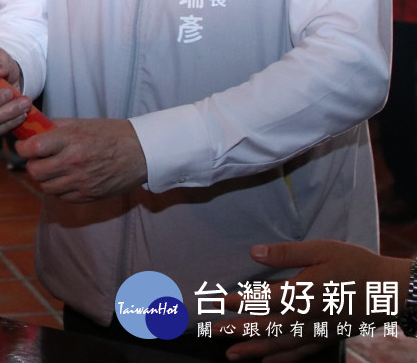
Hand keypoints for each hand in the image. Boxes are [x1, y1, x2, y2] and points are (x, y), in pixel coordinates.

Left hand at [15, 118, 145, 201]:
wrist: (141, 152)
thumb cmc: (111, 134)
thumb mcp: (81, 123)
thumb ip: (56, 128)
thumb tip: (34, 130)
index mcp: (70, 139)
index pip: (32, 148)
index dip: (22, 148)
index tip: (23, 146)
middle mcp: (73, 161)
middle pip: (35, 171)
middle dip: (32, 165)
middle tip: (37, 159)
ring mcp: (80, 181)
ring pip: (46, 186)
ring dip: (45, 178)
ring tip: (51, 170)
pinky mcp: (89, 195)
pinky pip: (62, 197)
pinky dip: (59, 189)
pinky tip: (66, 179)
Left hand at [217, 241, 410, 361]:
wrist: (390, 291)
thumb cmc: (355, 266)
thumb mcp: (321, 250)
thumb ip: (286, 253)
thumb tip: (253, 252)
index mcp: (303, 294)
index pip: (262, 299)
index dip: (238, 301)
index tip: (216, 301)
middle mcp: (306, 318)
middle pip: (265, 326)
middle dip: (237, 330)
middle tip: (211, 331)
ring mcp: (316, 332)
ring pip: (279, 345)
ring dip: (253, 350)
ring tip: (229, 355)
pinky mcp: (326, 339)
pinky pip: (300, 354)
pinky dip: (282, 359)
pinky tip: (266, 362)